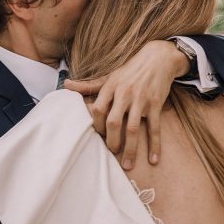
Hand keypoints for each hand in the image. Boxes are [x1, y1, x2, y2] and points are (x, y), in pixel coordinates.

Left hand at [64, 40, 188, 168]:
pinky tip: (153, 159)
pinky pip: (155, 127)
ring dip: (130, 149)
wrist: (158, 58)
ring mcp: (141, 99)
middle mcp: (125, 93)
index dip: (96, 125)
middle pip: (113, 122)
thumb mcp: (109, 77)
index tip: (99, 136)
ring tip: (127, 164)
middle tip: (112, 153)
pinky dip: (154, 145)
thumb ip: (88, 85)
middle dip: (112, 141)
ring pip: (133, 128)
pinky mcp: (156, 104)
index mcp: (111, 87)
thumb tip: (66, 85)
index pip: (98, 110)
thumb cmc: (129, 71)